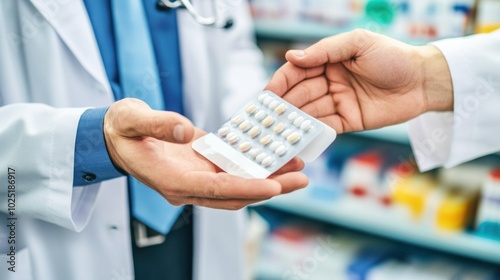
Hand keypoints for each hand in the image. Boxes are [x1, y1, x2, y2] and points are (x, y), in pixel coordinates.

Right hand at [104, 98, 307, 209]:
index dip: (246, 188)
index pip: (214, 189)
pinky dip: (253, 164)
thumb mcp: (131, 119)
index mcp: (171, 180)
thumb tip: (185, 131)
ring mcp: (196, 177)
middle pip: (235, 193)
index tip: (274, 187)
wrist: (115, 136)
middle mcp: (188, 185)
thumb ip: (157, 124)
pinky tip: (272, 153)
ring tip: (296, 166)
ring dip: (267, 177)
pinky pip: (232, 168)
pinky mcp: (202, 164)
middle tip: (302, 178)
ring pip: (238, 183)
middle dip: (269, 188)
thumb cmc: (121, 129)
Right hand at [265, 29, 452, 132]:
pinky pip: (325, 128)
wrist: (423, 81)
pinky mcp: (348, 121)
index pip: (297, 72)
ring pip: (309, 112)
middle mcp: (329, 82)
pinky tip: (297, 138)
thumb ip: (324, 51)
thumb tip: (292, 56)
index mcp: (328, 61)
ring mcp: (338, 103)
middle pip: (300, 94)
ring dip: (293, 121)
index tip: (266, 94)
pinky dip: (311, 133)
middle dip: (283, 105)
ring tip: (277, 130)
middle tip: (266, 118)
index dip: (280, 82)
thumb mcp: (358, 43)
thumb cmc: (392, 56)